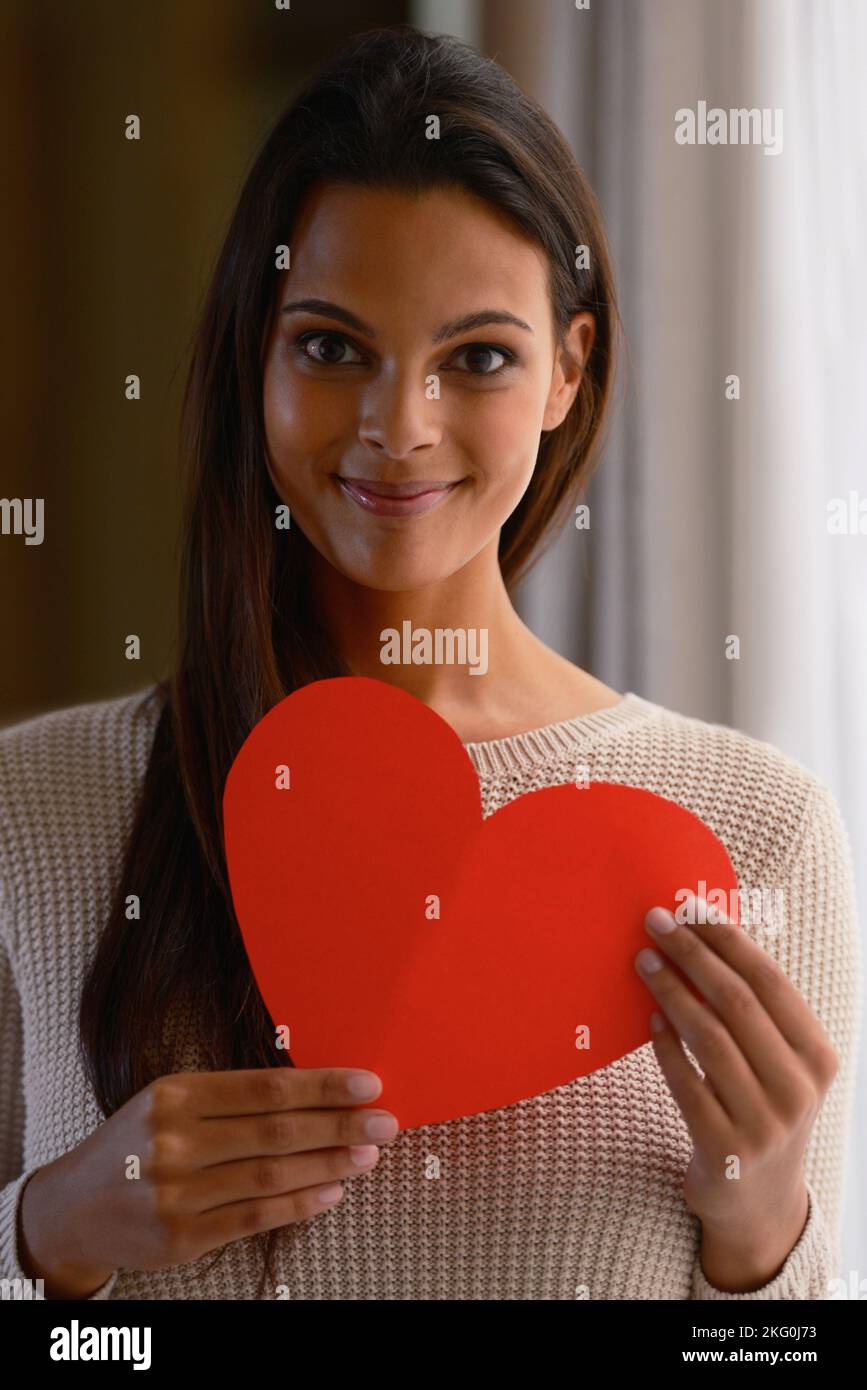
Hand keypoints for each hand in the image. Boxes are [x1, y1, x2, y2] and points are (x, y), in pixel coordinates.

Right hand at [18, 1067, 396, 1298]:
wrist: (73, 1207)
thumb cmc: (138, 1143)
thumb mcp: (171, 1101)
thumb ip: (232, 1097)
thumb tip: (317, 1093)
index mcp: (175, 1094)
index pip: (265, 1087)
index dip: (322, 1085)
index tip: (368, 1083)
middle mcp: (174, 1141)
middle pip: (276, 1131)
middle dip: (341, 1125)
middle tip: (386, 1121)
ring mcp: (176, 1194)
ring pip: (271, 1175)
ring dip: (329, 1164)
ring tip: (368, 1154)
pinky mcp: (180, 1239)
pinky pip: (254, 1218)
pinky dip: (300, 1204)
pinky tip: (333, 1192)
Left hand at [635, 893, 838, 1289]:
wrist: (759, 1202)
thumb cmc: (762, 1108)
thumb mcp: (778, 1064)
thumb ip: (754, 1012)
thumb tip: (701, 932)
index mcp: (817, 1057)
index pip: (770, 982)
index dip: (727, 939)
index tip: (690, 907)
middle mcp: (798, 1090)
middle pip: (736, 1003)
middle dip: (692, 954)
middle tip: (655, 923)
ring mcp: (763, 1123)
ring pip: (708, 1039)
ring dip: (671, 992)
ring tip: (644, 962)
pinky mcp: (724, 1150)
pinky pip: (684, 1084)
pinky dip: (664, 1047)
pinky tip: (648, 1019)